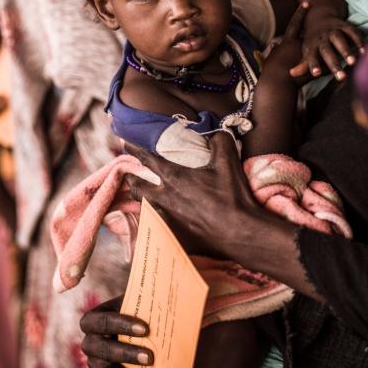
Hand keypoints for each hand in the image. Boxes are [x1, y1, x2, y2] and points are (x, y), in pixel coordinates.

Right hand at [79, 296, 152, 367]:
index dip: (121, 325)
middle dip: (125, 353)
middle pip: (101, 349)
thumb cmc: (142, 316)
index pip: (102, 321)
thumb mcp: (143, 306)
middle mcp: (91, 343)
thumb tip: (178, 303)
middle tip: (150, 357)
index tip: (145, 329)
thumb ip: (152, 304)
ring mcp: (96, 365)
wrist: (144, 335)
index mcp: (95, 320)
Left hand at [122, 135, 262, 260]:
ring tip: (145, 192)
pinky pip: (155, 226)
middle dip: (132, 177)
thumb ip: (219, 139)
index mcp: (174, 178)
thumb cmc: (233, 195)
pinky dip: (155, 218)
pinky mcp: (173, 236)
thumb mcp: (228, 160)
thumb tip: (214, 132)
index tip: (126, 142)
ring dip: (142, 197)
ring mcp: (166, 219)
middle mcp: (164, 198)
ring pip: (144, 205)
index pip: (146, 159)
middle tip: (133, 172)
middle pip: (137, 185)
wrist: (242, 233)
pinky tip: (160, 217)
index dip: (134, 149)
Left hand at [288, 2, 362, 81]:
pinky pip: (351, 32)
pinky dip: (357, 40)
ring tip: (353, 62)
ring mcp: (333, 31)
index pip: (311, 56)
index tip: (316, 74)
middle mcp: (322, 38)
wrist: (319, 17)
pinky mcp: (344, 26)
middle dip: (334, 63)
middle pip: (327, 51)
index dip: (313, 64)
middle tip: (341, 77)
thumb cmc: (313, 41)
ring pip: (338, 40)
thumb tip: (291, 74)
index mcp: (312, 46)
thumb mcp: (307, 51)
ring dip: (345, 50)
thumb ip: (303, 64)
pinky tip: (363, 51)